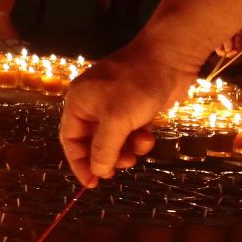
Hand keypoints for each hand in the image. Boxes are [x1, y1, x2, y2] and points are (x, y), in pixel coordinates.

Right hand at [60, 45, 189, 186]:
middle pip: (93, 141)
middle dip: (108, 156)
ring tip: (140, 150)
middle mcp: (93, 104)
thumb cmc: (136, 86)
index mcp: (79, 103)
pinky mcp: (135, 106)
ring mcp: (115, 104)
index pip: (70, 140)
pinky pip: (130, 131)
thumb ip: (104, 149)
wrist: (170, 58)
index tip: (92, 183)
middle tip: (122, 166)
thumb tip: (97, 172)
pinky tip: (149, 136)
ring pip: (114, 139)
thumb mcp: (116, 120)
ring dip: (126, 149)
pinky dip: (138, 137)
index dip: (79, 163)